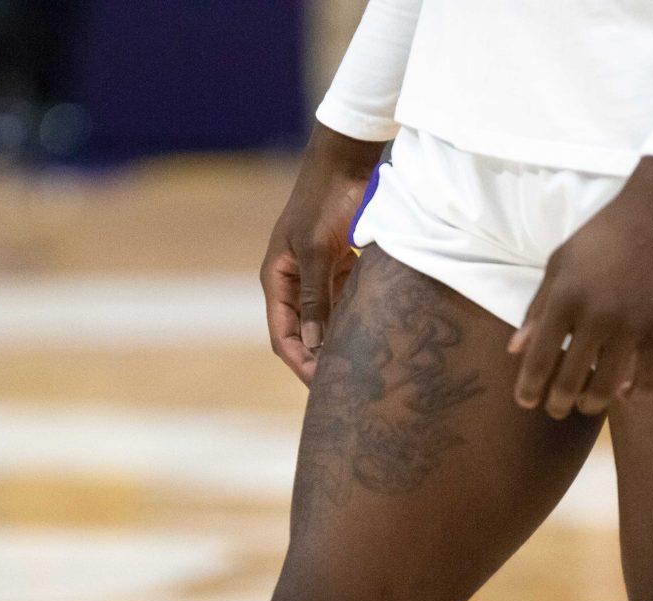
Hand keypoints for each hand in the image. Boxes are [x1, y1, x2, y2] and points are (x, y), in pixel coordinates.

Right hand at [261, 123, 385, 383]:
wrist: (346, 160)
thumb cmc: (326, 202)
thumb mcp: (318, 251)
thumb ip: (316, 297)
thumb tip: (313, 346)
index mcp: (277, 279)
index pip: (283, 336)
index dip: (301, 364)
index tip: (324, 388)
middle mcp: (293, 281)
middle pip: (304, 333)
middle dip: (321, 359)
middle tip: (348, 386)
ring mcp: (316, 273)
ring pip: (326, 319)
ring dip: (340, 340)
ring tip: (364, 365)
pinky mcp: (337, 264)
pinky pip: (344, 300)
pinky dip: (355, 316)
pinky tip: (376, 331)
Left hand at [510, 157, 652, 418]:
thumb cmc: (601, 236)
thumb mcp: (559, 264)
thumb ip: (536, 308)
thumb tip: (514, 349)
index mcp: (564, 299)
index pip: (538, 357)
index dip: (529, 387)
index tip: (525, 402)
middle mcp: (595, 317)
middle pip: (571, 379)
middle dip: (559, 402)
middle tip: (556, 409)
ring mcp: (631, 325)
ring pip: (608, 385)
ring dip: (593, 403)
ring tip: (588, 405)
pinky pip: (650, 378)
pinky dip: (637, 394)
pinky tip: (627, 394)